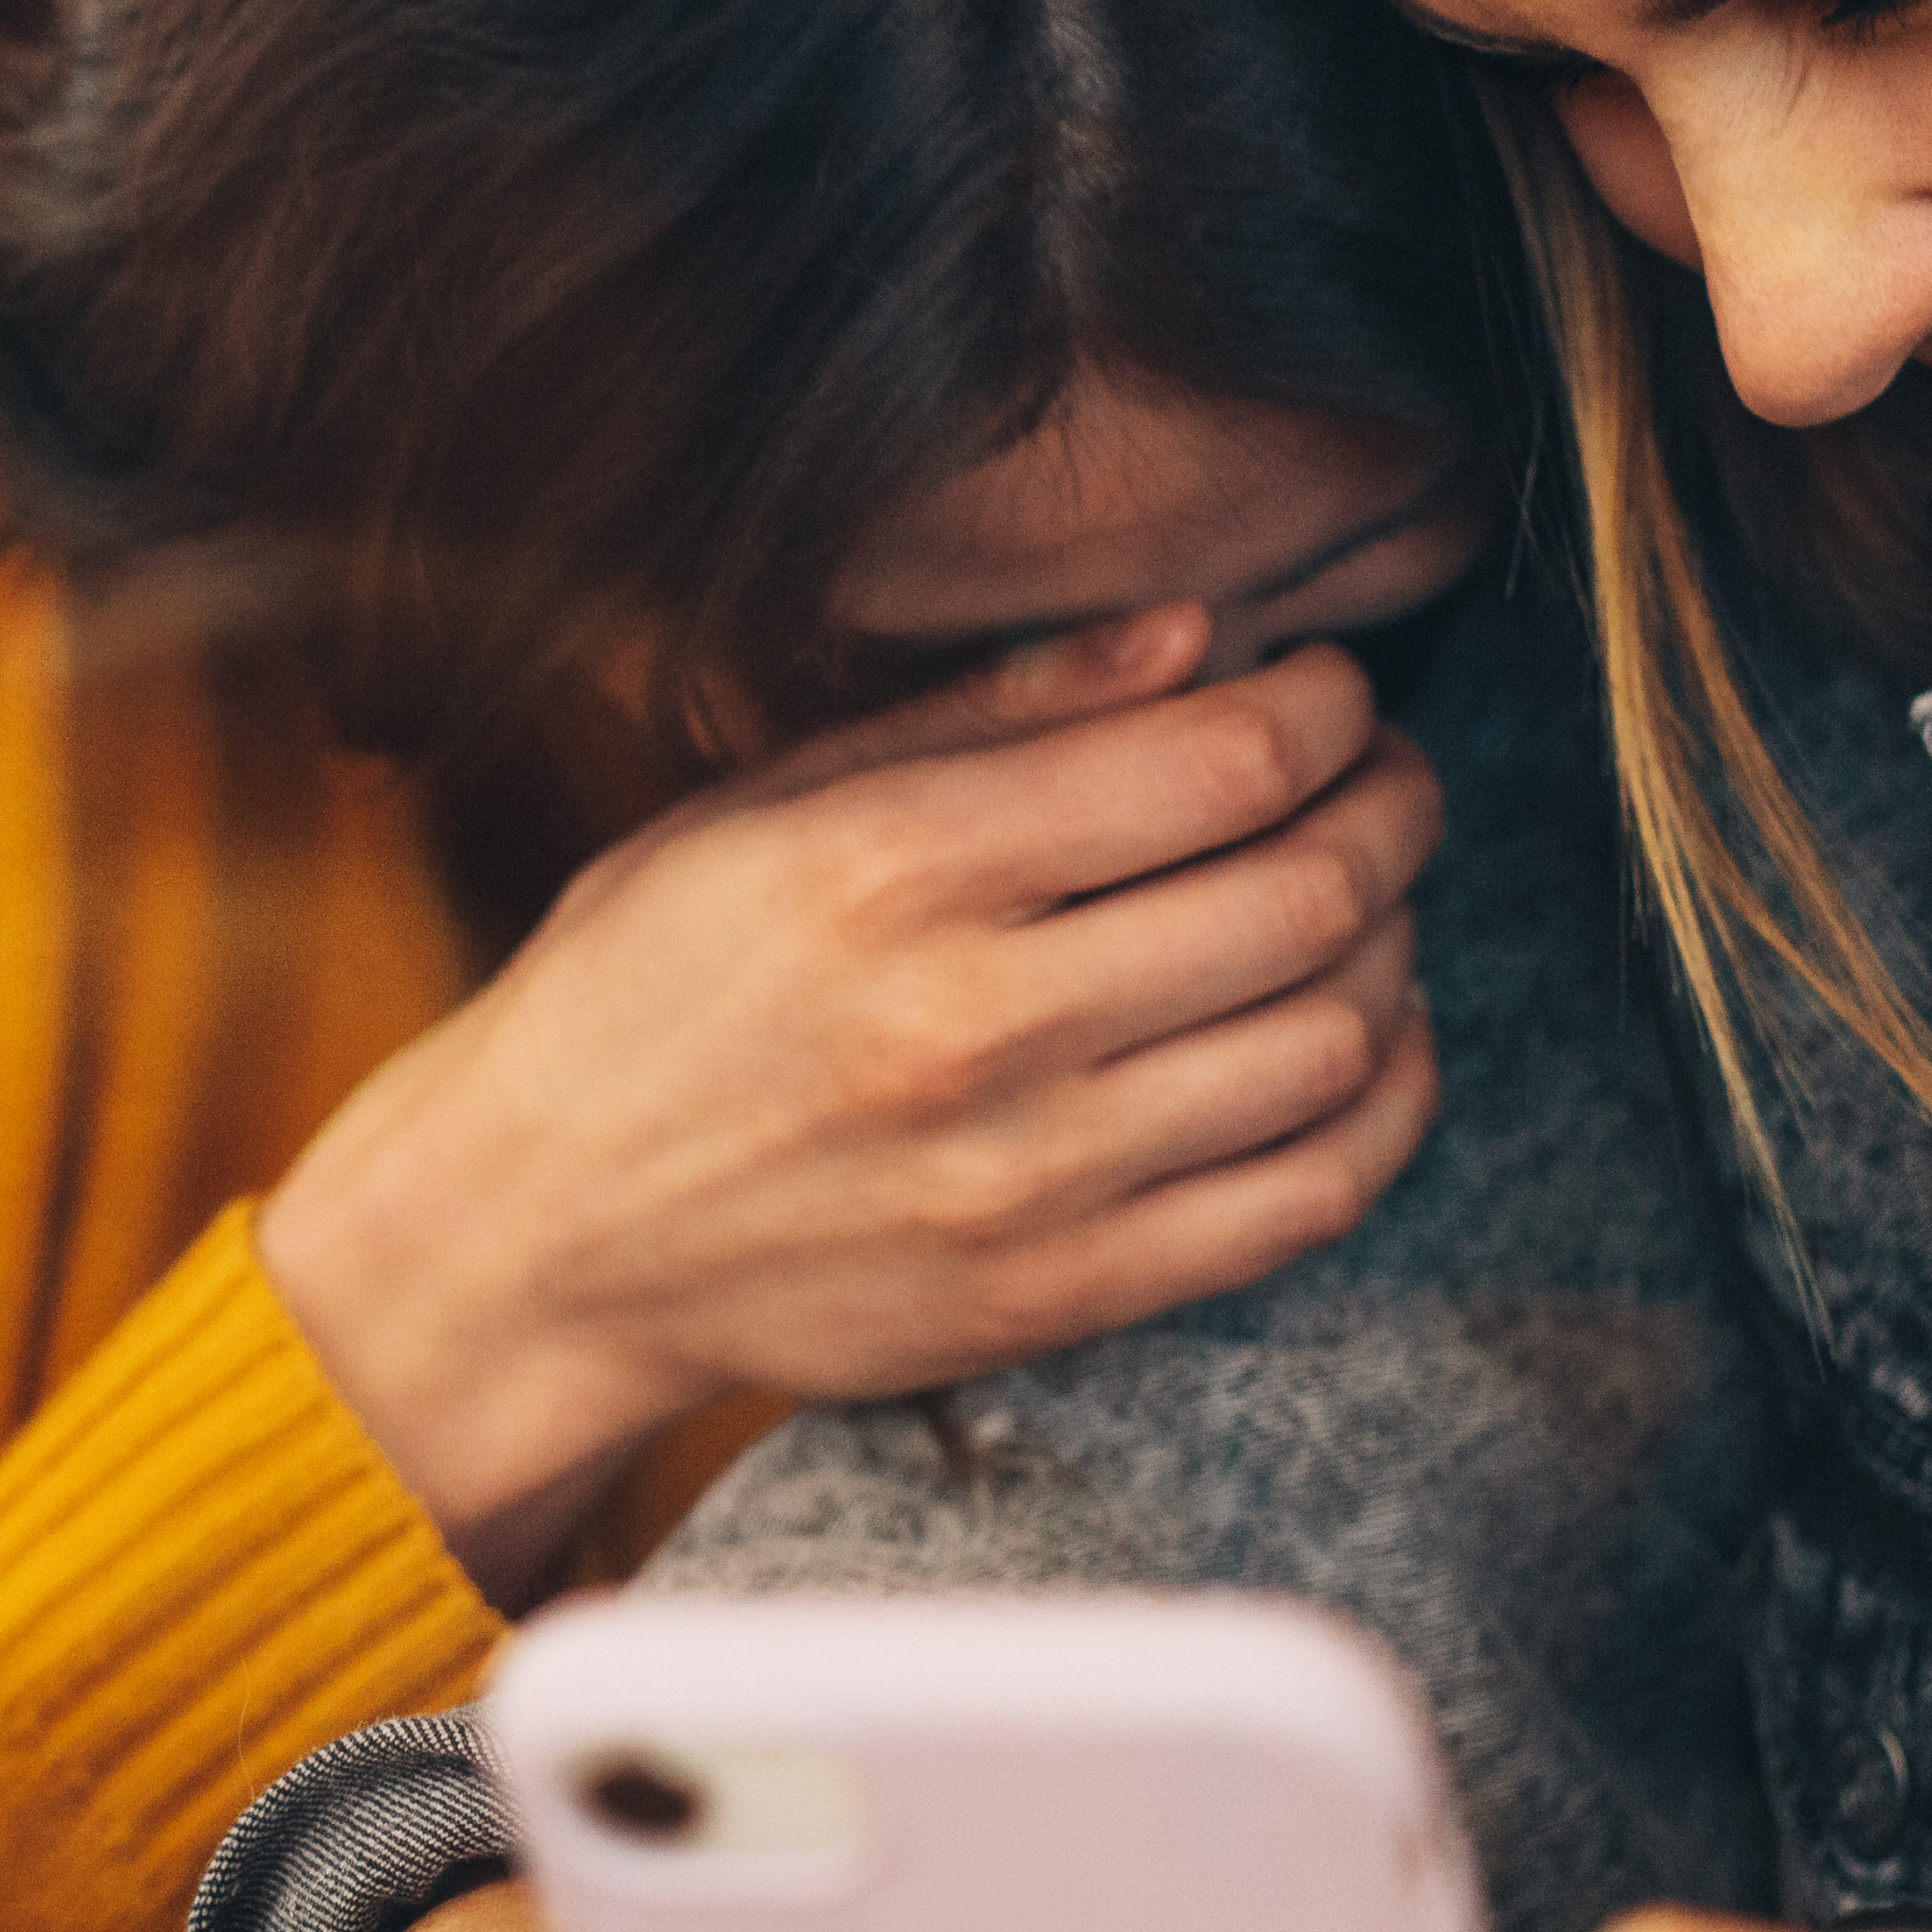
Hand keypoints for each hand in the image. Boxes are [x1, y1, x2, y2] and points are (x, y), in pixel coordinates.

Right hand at [260, 611, 1443, 1583]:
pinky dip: (1382, 1105)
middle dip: (1390, 809)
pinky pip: (1307, 1196)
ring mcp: (1029, 1177)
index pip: (1224, 760)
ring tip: (1357, 904)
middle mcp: (976, 1022)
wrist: (540, 1237)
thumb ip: (990, 715)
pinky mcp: (1060, 1294)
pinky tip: (1365, 1043)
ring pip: (1332, 1039)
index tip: (1327, 691)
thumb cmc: (646, 990)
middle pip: (1309, 893)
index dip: (1327, 707)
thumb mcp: (768, 802)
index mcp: (898, 867)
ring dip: (1391, 947)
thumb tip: (1195, 636)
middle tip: (1378, 781)